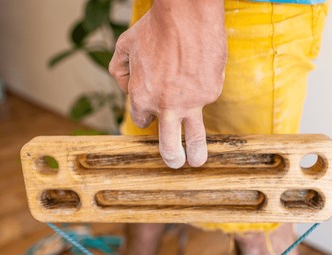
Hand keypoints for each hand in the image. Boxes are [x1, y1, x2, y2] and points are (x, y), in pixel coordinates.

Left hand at [109, 0, 226, 167]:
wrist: (188, 15)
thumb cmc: (155, 29)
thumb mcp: (124, 46)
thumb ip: (119, 71)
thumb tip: (125, 86)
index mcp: (142, 97)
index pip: (142, 121)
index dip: (146, 119)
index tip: (152, 118)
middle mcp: (166, 106)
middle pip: (168, 144)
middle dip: (170, 157)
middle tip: (174, 162)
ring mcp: (192, 102)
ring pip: (195, 136)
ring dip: (196, 153)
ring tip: (197, 162)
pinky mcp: (211, 92)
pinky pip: (206, 98)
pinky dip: (203, 92)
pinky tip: (200, 74)